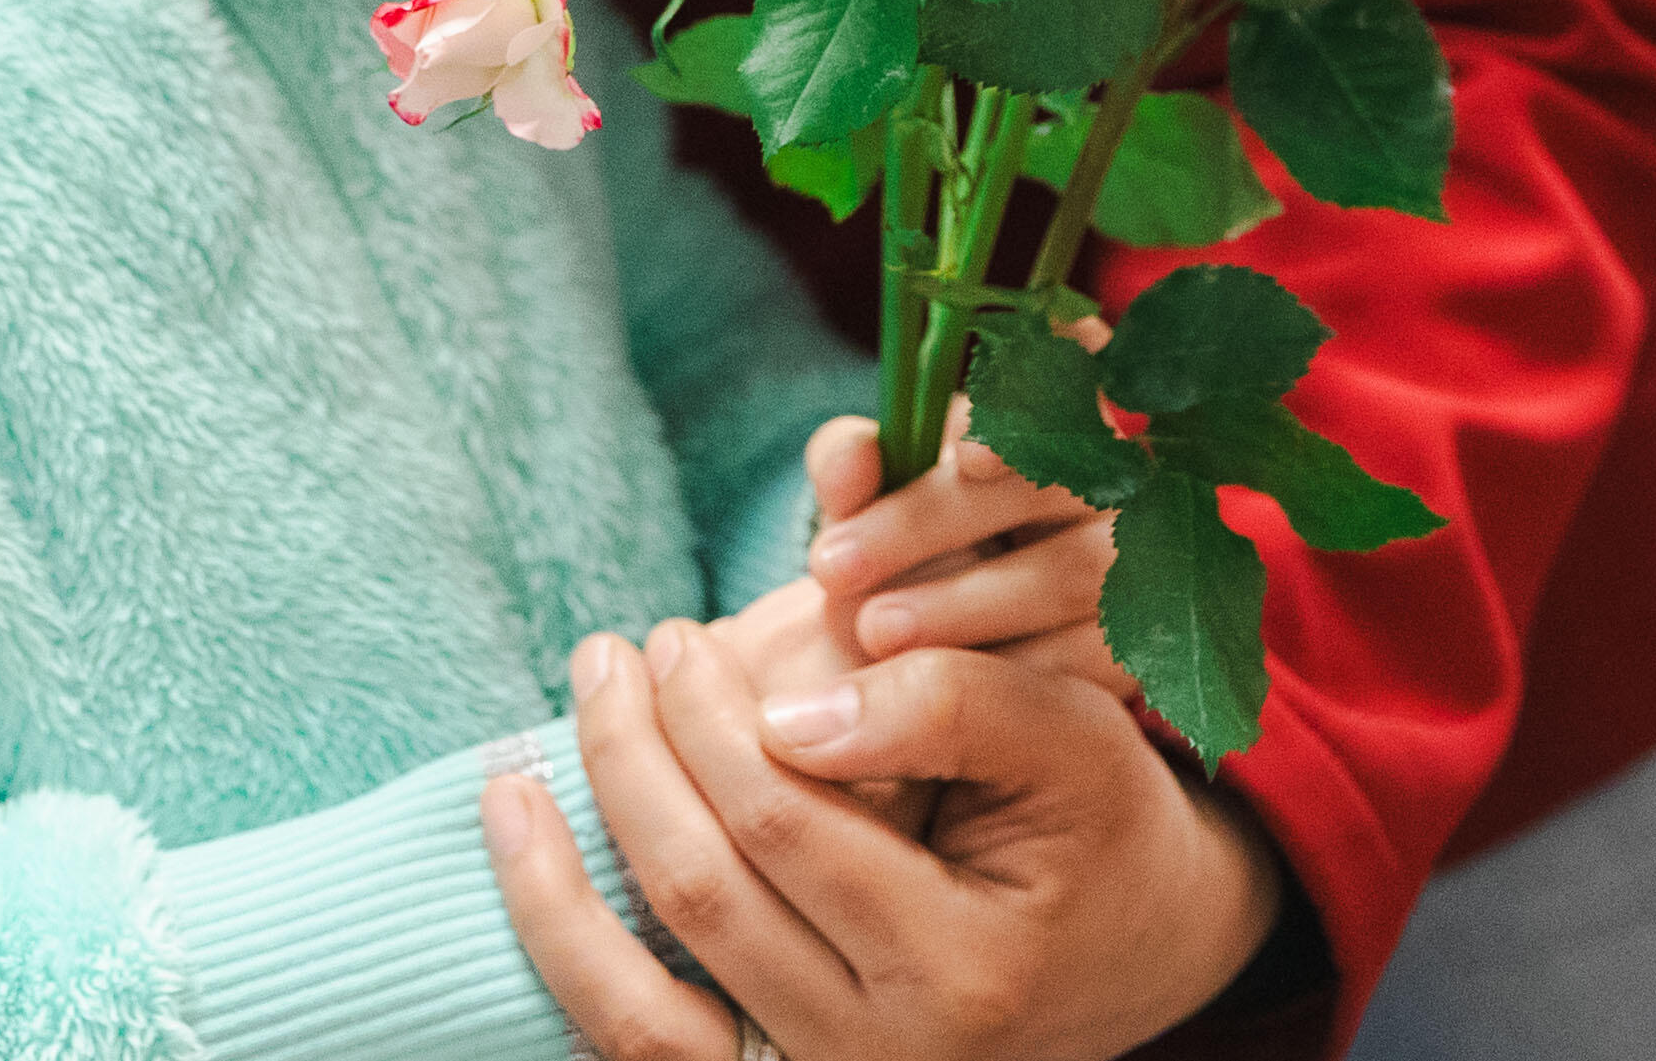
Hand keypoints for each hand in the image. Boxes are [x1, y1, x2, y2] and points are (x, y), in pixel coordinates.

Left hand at [482, 624, 1284, 1060]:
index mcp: (963, 969)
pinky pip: (644, 1051)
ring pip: (642, 1009)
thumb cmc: (1099, 823)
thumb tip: (789, 714)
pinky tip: (528, 867)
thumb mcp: (1073, 737)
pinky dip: (571, 961)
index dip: (711, 722)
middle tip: (616, 655)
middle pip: (704, 898)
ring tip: (517, 772)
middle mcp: (885, 1059)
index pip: (787, 825)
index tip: (679, 637)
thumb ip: (950, 703)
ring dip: (555, 886)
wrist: (1139, 951)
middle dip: (632, 759)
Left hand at [794, 409, 1121, 697]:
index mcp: (1049, 405)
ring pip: (1071, 572)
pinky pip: (1089, 654)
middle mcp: (1111, 465)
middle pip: (1048, 478)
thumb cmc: (911, 545)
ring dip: (963, 602)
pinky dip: (1010, 668)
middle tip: (833, 566)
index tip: (965, 454)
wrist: (935, 642)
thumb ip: (853, 468)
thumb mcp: (872, 499)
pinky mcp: (1142, 633)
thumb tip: (854, 454)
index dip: (1034, 398)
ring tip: (871, 630)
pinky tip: (939, 685)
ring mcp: (1139, 549)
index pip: (1066, 368)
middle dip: (933, 521)